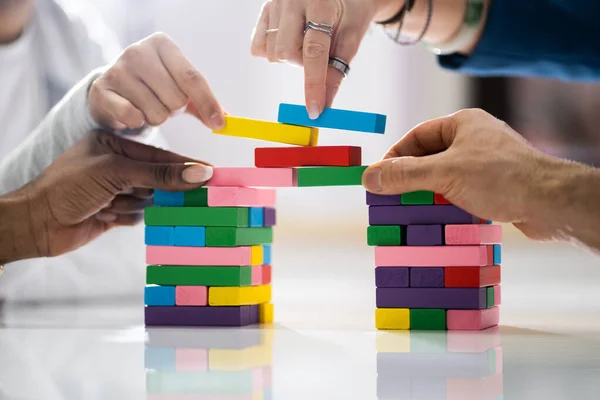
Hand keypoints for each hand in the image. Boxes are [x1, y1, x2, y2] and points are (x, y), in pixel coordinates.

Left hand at [11, 131, 212, 259]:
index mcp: (115, 145)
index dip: (185, 166)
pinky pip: (139, 217)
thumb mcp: (115, 172)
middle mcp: (118, 167)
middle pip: (159, 179)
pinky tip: (105, 215)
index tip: (211, 173)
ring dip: (134, 204)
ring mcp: (116, 191)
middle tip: (176, 195)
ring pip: (150, 200)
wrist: (36, 223)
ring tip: (109, 204)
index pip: (160, 156)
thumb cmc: (68, 187)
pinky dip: (127, 217)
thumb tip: (198, 173)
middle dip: (159, 189)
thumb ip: (159, 173)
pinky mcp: (115, 213)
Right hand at [89, 33, 224, 130]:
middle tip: (163, 103)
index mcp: (162, 45)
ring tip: (146, 106)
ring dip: (157, 118)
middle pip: (177, 99)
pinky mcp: (102, 90)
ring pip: (157, 112)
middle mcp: (138, 51)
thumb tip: (225, 122)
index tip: (219, 125)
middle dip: (174, 110)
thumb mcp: (180, 89)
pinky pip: (133, 117)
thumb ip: (204, 103)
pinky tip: (132, 113)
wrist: (111, 91)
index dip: (208, 103)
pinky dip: (137, 122)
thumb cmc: (153, 89)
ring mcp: (118, 69)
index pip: (192, 77)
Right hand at [250, 0, 393, 116]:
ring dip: (289, 59)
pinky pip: (258, 45)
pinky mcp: (264, 8)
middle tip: (316, 54)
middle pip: (285, 53)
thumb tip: (325, 105)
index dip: (314, 84)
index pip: (314, 51)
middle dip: (301, 64)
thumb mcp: (351, 36)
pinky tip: (288, 41)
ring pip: (271, 52)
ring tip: (304, 43)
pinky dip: (273, 52)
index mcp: (321, 2)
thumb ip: (337, 69)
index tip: (315, 110)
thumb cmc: (350, 11)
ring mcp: (274, 2)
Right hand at [362, 109, 596, 242]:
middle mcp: (475, 139)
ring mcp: (487, 163)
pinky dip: (448, 204)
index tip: (379, 177)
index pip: (417, 136)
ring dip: (428, 196)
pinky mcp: (497, 185)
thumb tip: (368, 176)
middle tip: (392, 198)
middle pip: (430, 158)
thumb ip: (405, 175)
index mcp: (463, 124)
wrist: (552, 203)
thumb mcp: (444, 174)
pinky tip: (439, 219)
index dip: (395, 156)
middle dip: (411, 179)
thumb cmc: (500, 178)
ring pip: (445, 178)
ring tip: (412, 212)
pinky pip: (462, 192)